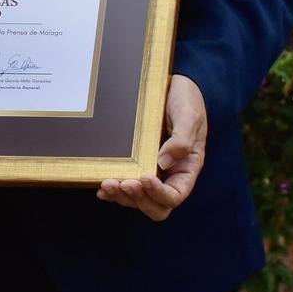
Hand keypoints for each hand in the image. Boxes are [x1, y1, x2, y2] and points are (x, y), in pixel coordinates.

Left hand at [97, 73, 207, 221]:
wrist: (175, 86)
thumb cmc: (187, 100)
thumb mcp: (189, 116)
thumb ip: (182, 140)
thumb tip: (163, 163)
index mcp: (186, 169)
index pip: (174, 196)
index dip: (159, 193)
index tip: (145, 176)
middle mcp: (169, 176)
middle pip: (155, 206)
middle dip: (138, 199)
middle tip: (124, 183)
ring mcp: (151, 172)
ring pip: (136, 199)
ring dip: (122, 196)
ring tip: (108, 183)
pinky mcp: (134, 164)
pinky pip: (124, 186)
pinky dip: (113, 191)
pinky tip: (103, 188)